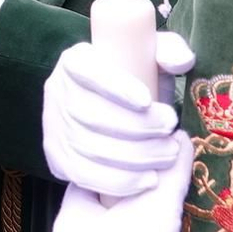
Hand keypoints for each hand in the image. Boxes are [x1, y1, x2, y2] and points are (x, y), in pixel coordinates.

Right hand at [43, 35, 193, 195]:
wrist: (115, 108)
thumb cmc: (137, 78)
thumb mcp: (153, 57)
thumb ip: (171, 51)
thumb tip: (179, 61)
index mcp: (75, 60)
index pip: (86, 71)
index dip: (114, 87)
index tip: (147, 100)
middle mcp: (56, 90)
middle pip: (89, 114)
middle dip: (135, 127)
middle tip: (169, 131)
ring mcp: (53, 126)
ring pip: (88, 147)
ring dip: (134, 156)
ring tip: (167, 154)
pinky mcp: (57, 158)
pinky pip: (83, 175)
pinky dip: (118, 181)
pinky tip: (148, 179)